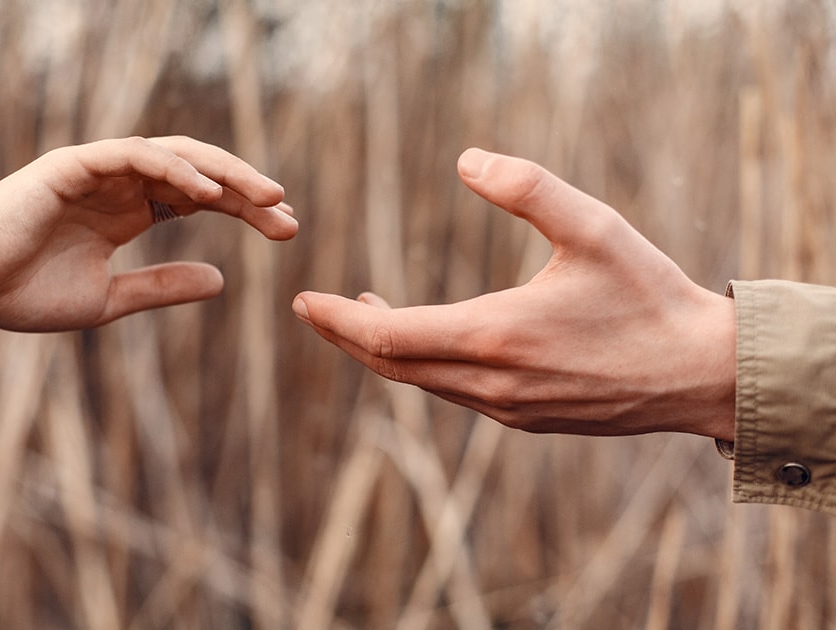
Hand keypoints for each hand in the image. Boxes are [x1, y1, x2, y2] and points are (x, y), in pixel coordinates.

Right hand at [0, 136, 296, 330]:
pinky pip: (134, 156)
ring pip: (175, 156)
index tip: (287, 230)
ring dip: (223, 173)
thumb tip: (222, 282)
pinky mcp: (73, 164)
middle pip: (199, 174)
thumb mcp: (109, 299)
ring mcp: (97, 170)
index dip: (244, 210)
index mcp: (128, 212)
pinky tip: (209, 192)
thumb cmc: (22, 293)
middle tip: (289, 214)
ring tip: (266, 197)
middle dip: (247, 191)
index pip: (200, 199)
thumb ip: (162, 287)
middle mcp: (119, 185)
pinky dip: (173, 168)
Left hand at [292, 149, 735, 440]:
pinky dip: (422, 368)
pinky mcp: (524, 419)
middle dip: (345, 337)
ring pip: (421, 383)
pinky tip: (426, 341)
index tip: (304, 300)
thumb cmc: (648, 295)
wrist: (700, 374)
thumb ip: (528, 188)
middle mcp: (490, 383)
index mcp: (495, 337)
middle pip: (391, 367)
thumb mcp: (593, 227)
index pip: (388, 338)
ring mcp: (506, 409)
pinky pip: (453, 394)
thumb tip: (466, 159)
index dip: (338, 320)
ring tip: (362, 314)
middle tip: (313, 309)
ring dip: (384, 351)